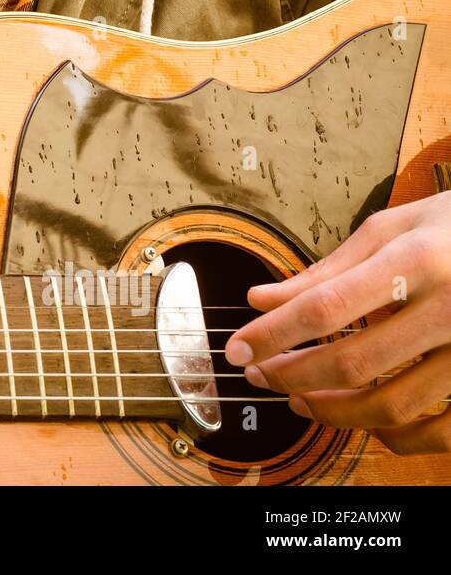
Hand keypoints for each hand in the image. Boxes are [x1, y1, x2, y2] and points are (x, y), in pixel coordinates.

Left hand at [224, 193, 450, 454]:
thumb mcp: (392, 228)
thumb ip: (325, 269)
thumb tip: (260, 300)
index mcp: (415, 259)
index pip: (325, 306)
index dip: (272, 334)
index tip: (237, 349)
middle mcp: (449, 307)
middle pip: (353, 362)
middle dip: (292, 375)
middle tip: (258, 375)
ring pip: (393, 406)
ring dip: (334, 412)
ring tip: (299, 399)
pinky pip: (442, 431)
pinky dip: (398, 438)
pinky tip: (367, 423)